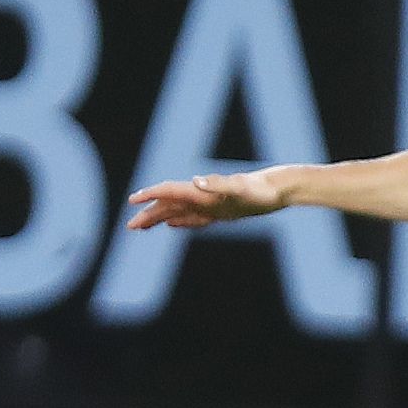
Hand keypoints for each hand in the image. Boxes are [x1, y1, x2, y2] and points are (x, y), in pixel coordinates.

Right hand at [126, 170, 283, 229]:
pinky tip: (171, 224)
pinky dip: (180, 221)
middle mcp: (202, 197)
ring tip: (141, 226)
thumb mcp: (240, 189)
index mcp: (202, 192)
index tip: (132, 201)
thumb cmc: (260, 190)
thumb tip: (196, 181)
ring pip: (177, 212)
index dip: (151, 196)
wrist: (277, 190)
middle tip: (130, 226)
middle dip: (148, 214)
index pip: (169, 192)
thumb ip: (218, 184)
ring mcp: (210, 205)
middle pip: (169, 205)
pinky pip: (194, 218)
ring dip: (158, 218)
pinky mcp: (219, 212)